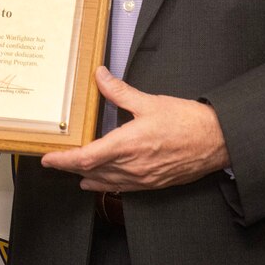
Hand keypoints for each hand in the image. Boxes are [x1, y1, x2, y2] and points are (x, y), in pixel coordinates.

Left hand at [39, 67, 228, 190]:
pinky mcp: (152, 184)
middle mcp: (132, 166)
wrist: (216, 142)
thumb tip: (100, 76)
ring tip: (70, 170)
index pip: (86, 158)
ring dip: (85, 176)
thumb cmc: (187, 122)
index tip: (48, 158)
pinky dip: (104, 184)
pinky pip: (122, 188)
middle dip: (70, 167)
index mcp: (128, 144)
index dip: (63, 160)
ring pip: (105, 181)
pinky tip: (96, 182)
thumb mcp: (149, 102)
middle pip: (91, 172)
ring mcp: (142, 178)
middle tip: (54, 161)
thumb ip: (120, 92)